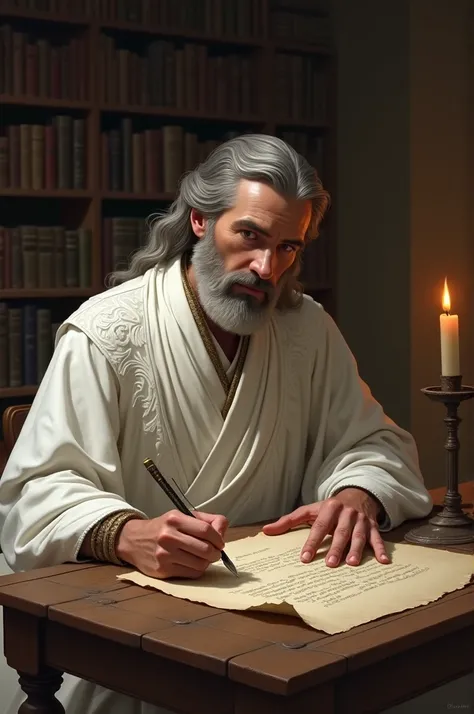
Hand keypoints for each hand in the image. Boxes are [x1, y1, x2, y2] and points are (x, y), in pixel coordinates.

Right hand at [116, 510, 228, 578]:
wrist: (133, 540)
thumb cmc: (162, 527)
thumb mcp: (180, 516)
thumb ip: (205, 520)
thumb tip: (223, 530)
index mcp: (175, 519)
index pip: (206, 530)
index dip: (218, 538)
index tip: (221, 542)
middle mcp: (169, 536)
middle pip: (205, 549)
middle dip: (216, 552)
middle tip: (216, 552)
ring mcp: (165, 555)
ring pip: (200, 564)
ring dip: (208, 562)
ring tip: (204, 557)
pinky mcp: (163, 570)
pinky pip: (191, 574)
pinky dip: (197, 570)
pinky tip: (193, 563)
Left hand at [262, 488, 388, 566]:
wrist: (358, 494)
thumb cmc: (330, 507)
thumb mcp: (310, 510)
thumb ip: (289, 521)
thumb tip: (266, 530)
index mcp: (329, 508)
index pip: (318, 527)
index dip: (312, 542)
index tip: (305, 558)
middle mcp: (346, 513)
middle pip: (340, 532)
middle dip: (336, 548)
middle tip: (330, 564)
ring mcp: (361, 520)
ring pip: (359, 536)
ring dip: (357, 550)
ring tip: (352, 564)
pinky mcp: (373, 526)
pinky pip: (377, 538)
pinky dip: (381, 550)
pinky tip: (383, 562)